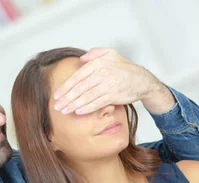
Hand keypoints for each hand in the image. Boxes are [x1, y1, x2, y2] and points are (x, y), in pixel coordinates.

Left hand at [52, 48, 173, 114]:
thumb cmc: (124, 69)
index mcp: (98, 63)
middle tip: (57, 106)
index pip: (77, 77)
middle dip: (66, 98)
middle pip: (79, 88)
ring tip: (64, 111)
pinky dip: (87, 108)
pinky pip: (97, 103)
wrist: (142, 80)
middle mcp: (102, 73)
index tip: (57, 95)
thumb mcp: (111, 54)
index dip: (65, 87)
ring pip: (86, 96)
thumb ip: (95, 53)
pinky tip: (78, 112)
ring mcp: (108, 85)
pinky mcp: (114, 95)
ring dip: (73, 105)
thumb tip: (82, 58)